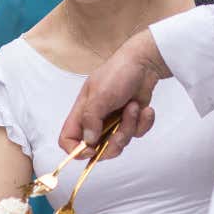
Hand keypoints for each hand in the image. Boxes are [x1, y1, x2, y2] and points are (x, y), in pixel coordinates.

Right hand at [59, 30, 168, 160]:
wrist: (145, 63)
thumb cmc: (118, 73)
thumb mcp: (100, 95)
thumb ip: (91, 119)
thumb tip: (88, 141)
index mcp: (81, 112)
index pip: (67, 139)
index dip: (75, 150)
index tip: (91, 149)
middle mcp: (95, 120)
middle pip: (97, 149)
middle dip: (113, 142)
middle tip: (121, 128)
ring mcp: (113, 122)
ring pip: (119, 143)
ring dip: (130, 126)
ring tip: (134, 106)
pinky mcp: (130, 121)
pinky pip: (136, 134)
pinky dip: (143, 123)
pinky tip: (145, 109)